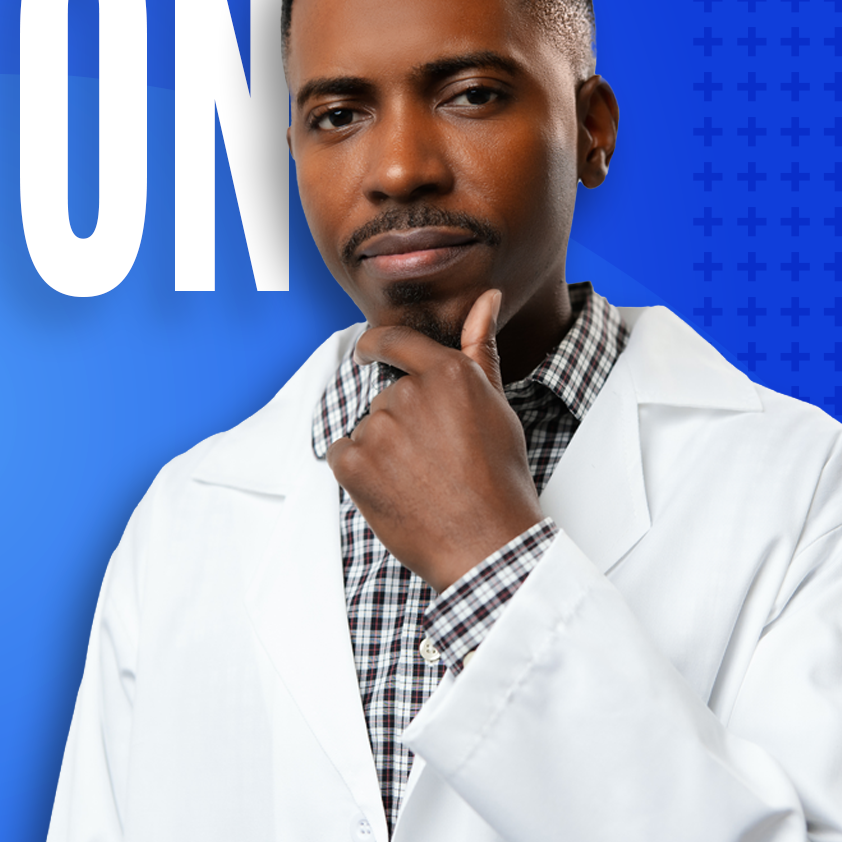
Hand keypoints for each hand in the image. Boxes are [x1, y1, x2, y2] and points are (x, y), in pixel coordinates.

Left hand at [326, 289, 543, 590]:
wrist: (487, 544)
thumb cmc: (499, 480)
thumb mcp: (497, 409)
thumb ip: (480, 350)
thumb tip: (486, 297)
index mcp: (447, 374)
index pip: (394, 341)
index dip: (373, 344)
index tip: (364, 350)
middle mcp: (409, 394)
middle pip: (387, 398)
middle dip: (402, 424)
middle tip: (435, 460)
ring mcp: (378, 429)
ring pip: (367, 429)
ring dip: (382, 450)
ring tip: (420, 481)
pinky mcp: (354, 463)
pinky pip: (342, 454)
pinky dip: (358, 471)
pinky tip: (392, 490)